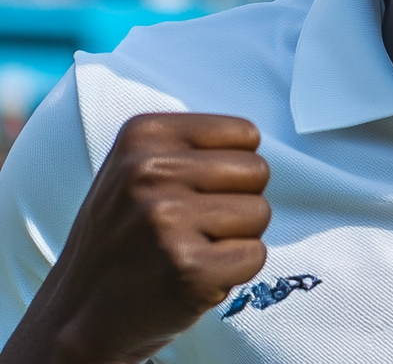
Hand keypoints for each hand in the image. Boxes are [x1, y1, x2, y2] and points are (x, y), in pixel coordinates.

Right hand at [1, 113, 270, 363]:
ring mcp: (167, 221)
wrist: (77, 313)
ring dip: (236, 237)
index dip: (233, 166)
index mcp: (143, 134)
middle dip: (238, 200)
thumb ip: (192, 142)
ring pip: (260, 212)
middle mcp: (150, 172)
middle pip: (258, 171)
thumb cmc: (125, 233)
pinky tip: (194, 275)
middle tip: (196, 225)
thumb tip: (255, 138)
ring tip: (191, 248)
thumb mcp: (136, 164)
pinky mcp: (187, 269)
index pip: (245, 134)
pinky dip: (235, 271)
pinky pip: (255, 254)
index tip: (196, 191)